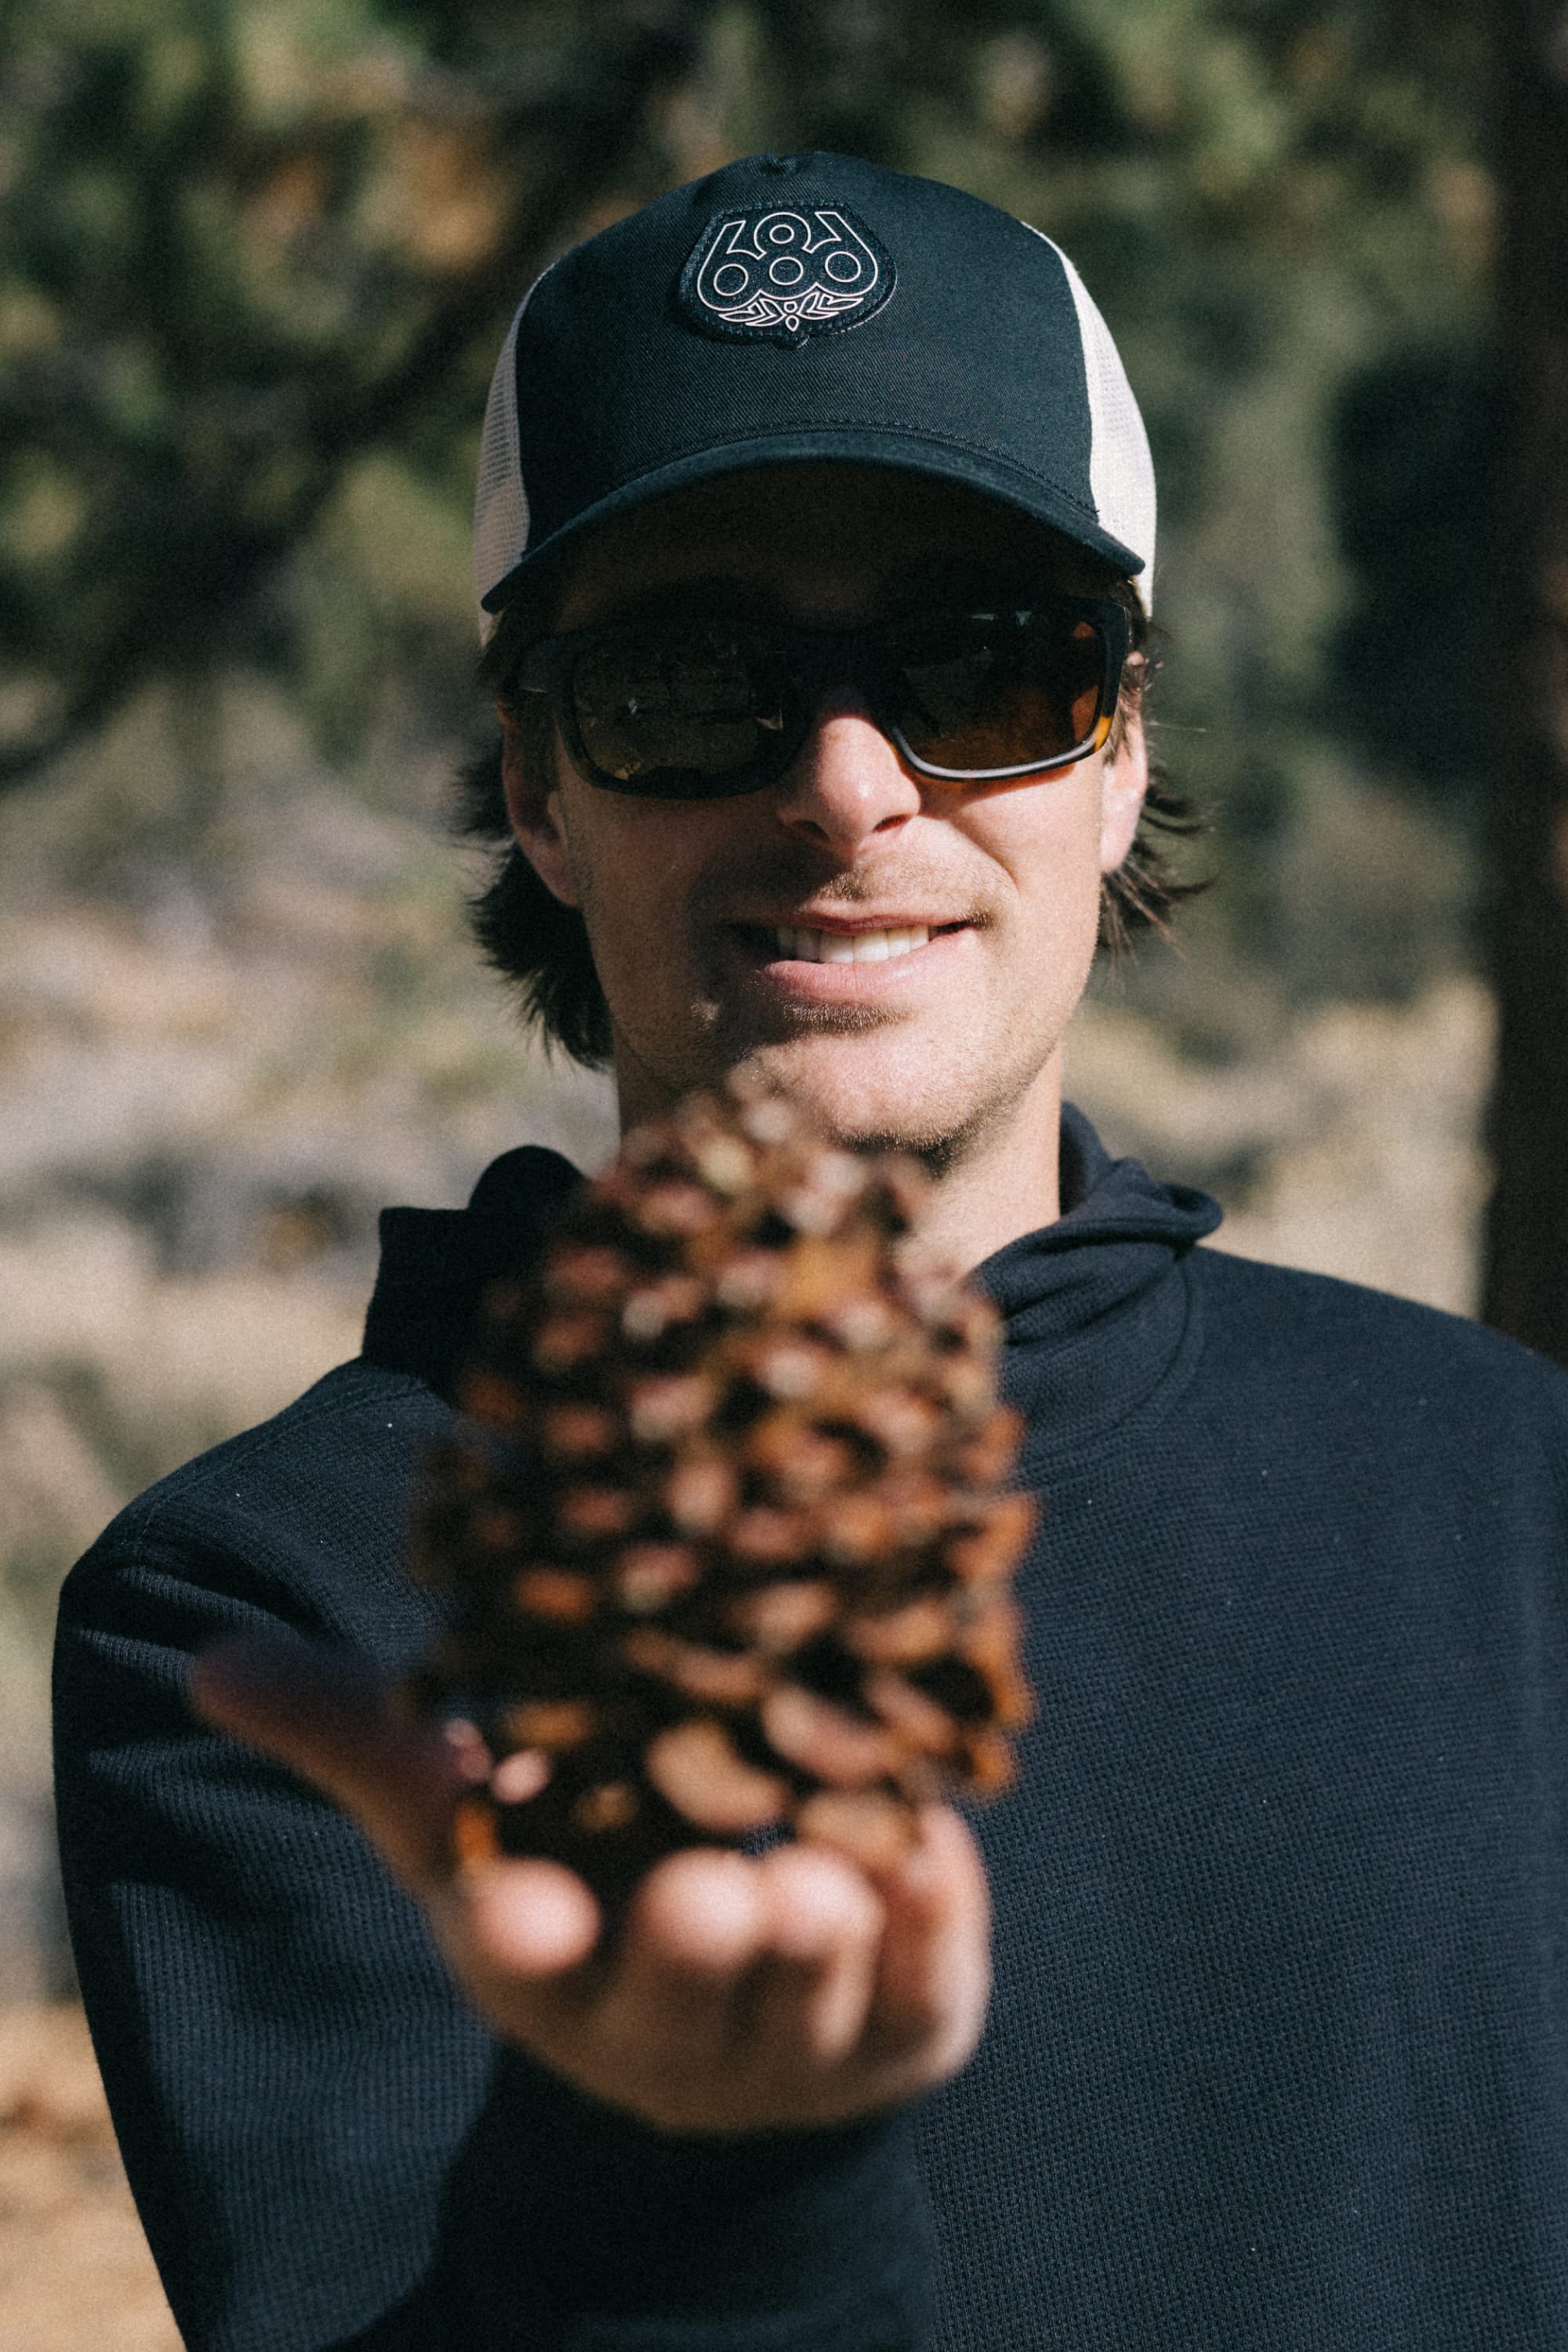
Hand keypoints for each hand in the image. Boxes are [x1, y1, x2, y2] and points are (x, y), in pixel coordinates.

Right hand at [190, 1634, 992, 2133]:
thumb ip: (365, 1739)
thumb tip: (212, 1663)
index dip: (522, 1935)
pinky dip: (934, 1919)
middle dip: (692, 1952)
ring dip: (823, 1942)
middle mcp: (671, 2018)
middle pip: (680, 1996)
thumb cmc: (584, 1873)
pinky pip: (933, 1976)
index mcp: (552, 1965)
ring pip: (816, 1995)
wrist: (747, 1996)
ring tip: (825, 1877)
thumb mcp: (469, 1818)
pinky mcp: (913, 2017)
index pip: (523, 1960)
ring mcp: (800, 2034)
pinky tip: (934, 1852)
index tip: (521, 1908)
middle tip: (712, 1896)